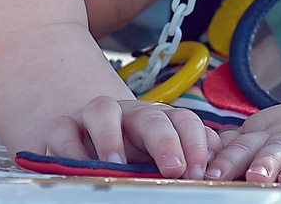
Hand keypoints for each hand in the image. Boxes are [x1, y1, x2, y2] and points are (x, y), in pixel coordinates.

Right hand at [39, 94, 217, 177]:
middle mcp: (129, 114)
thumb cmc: (133, 157)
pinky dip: (70, 147)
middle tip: (174, 168)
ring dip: (110, 136)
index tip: (199, 172)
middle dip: (165, 140)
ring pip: (102, 109)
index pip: (184, 121)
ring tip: (117, 165)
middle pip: (150, 115)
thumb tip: (218, 168)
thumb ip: (190, 158)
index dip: (195, 143)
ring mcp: (94, 118)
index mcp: (160, 121)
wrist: (87, 143)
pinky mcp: (63, 128)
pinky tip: (80, 166)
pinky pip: (62, 129)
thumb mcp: (162, 158)